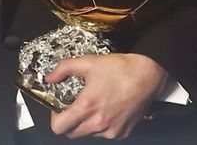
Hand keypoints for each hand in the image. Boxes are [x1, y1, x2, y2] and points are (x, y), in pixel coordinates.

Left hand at [46, 53, 166, 138]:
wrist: (147, 75)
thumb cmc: (120, 69)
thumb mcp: (87, 62)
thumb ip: (63, 69)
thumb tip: (49, 78)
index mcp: (87, 107)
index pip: (60, 127)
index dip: (54, 118)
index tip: (58, 108)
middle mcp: (99, 123)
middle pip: (71, 133)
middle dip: (68, 121)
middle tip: (72, 106)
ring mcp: (112, 130)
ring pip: (88, 134)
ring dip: (84, 124)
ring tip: (91, 105)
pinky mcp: (123, 132)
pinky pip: (104, 134)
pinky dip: (100, 125)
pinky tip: (104, 109)